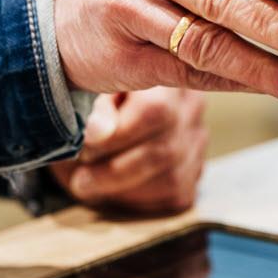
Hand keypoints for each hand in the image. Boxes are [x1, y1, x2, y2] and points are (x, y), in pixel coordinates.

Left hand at [51, 88, 206, 214]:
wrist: (100, 115)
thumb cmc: (89, 99)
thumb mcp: (84, 92)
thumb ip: (93, 110)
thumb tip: (98, 133)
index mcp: (163, 77)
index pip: (154, 112)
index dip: (117, 137)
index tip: (83, 149)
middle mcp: (191, 106)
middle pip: (164, 150)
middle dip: (114, 171)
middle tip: (80, 177)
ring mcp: (197, 140)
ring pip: (171, 178)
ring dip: (122, 189)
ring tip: (89, 184)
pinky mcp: (195, 171)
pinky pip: (174, 195)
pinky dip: (137, 200)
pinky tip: (112, 190)